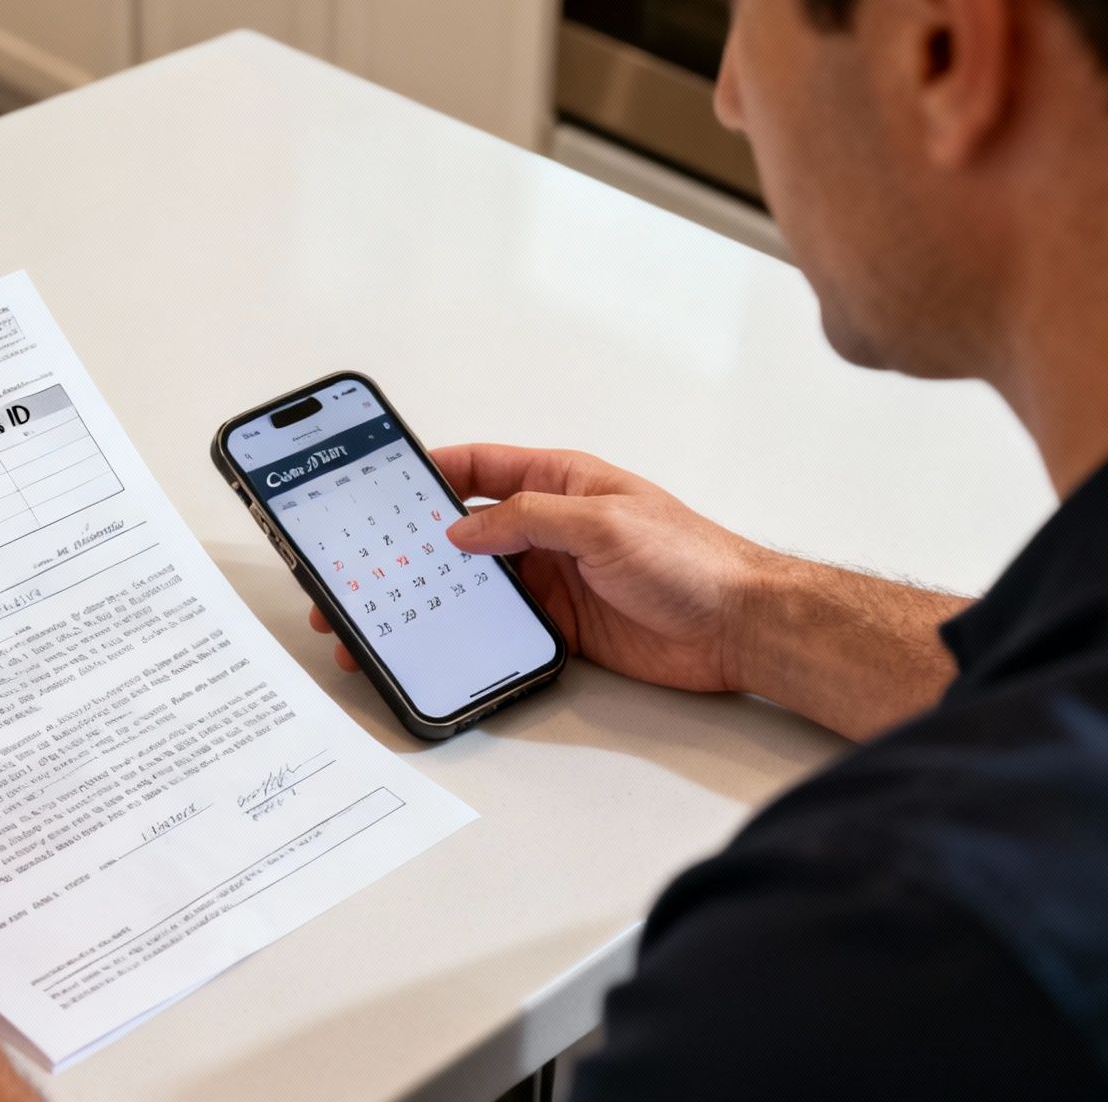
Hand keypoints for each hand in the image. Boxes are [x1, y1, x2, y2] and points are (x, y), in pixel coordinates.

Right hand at [311, 444, 762, 692]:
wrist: (739, 626)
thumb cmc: (693, 559)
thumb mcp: (605, 522)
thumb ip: (529, 519)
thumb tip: (466, 528)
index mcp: (562, 482)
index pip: (480, 468)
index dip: (431, 473)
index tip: (383, 485)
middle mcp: (551, 527)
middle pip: (468, 530)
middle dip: (417, 544)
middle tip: (368, 562)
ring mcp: (554, 577)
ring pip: (477, 582)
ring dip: (436, 593)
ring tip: (388, 610)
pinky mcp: (562, 624)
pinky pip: (503, 625)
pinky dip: (469, 632)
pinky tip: (439, 639)